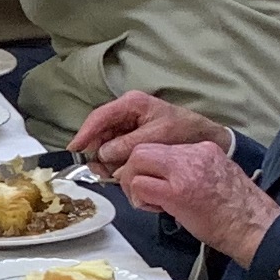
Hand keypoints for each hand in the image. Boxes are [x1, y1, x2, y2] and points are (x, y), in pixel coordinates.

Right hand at [73, 88, 227, 177]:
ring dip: (106, 160)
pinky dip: (115, 162)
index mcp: (132, 104)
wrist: (205, 138)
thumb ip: (129, 145)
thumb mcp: (157, 136)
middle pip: (100, 132)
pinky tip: (120, 172)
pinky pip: (116, 150)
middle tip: (98, 171)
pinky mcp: (132, 138)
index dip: (85, 134)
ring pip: (106, 143)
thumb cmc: (185, 131)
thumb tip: (104, 154)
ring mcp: (128, 125)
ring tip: (112, 175)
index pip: (100, 117)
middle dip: (96, 152)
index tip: (74, 149)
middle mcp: (126, 112)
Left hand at [116, 139, 279, 266]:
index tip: (150, 180)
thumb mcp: (217, 175)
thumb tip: (163, 175)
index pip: (160, 146)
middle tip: (138, 191)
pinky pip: (141, 186)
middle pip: (143, 149)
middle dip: (132, 170)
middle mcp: (193, 153)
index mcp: (203, 148)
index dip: (148, 164)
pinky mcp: (177, 193)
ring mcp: (184, 171)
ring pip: (137, 162)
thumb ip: (190, 169)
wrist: (254, 228)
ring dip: (133, 185)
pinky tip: (156, 210)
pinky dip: (140, 199)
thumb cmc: (238, 212)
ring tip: (148, 202)